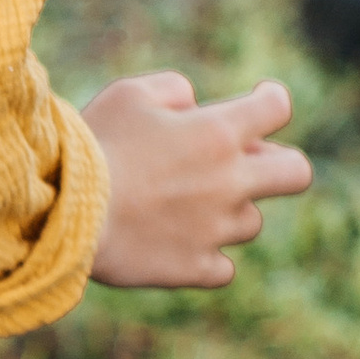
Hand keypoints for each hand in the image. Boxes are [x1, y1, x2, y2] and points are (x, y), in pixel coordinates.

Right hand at [84, 71, 310, 289]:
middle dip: (281, 164)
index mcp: (218, 132)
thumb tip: (193, 105)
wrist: (63, 215)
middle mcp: (230, 181)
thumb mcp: (128, 95)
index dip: (270, 100)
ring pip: (252, 223)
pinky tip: (177, 244)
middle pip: (296, 173)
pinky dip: (207, 257)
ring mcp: (216, 230)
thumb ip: (174, 90)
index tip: (257, 102)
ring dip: (229, 212)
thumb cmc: (91, 147)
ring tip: (185, 206)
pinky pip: (223, 268)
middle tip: (248, 164)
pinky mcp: (196, 268)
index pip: (277, 107)